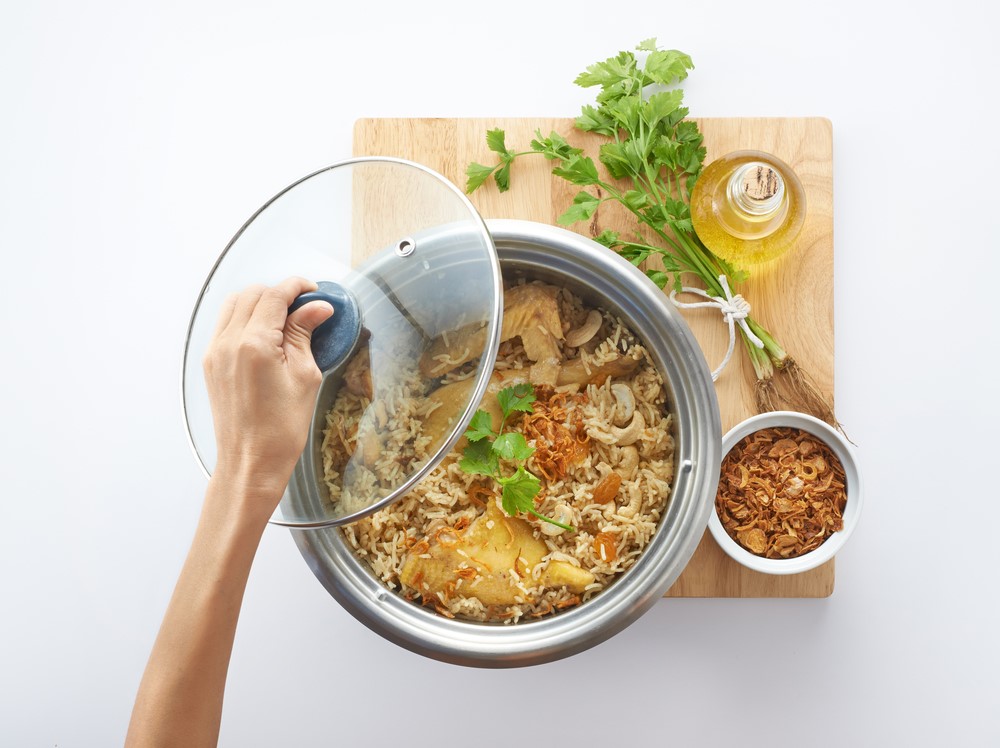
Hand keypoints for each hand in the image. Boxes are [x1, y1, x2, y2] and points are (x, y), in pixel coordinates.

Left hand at [202, 277, 333, 513]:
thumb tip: (318, 308)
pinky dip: (244, 317)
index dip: (296, 286)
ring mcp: (214, 352)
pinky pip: (225, 324)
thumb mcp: (305, 375)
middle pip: (251, 294)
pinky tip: (265, 333)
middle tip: (304, 305)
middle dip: (279, 293)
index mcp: (253, 344)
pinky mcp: (210, 363)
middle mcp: (227, 343)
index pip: (273, 296)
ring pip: (233, 304)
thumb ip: (305, 334)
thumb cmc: (281, 428)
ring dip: (259, 302)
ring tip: (284, 317)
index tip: (314, 290)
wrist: (251, 461)